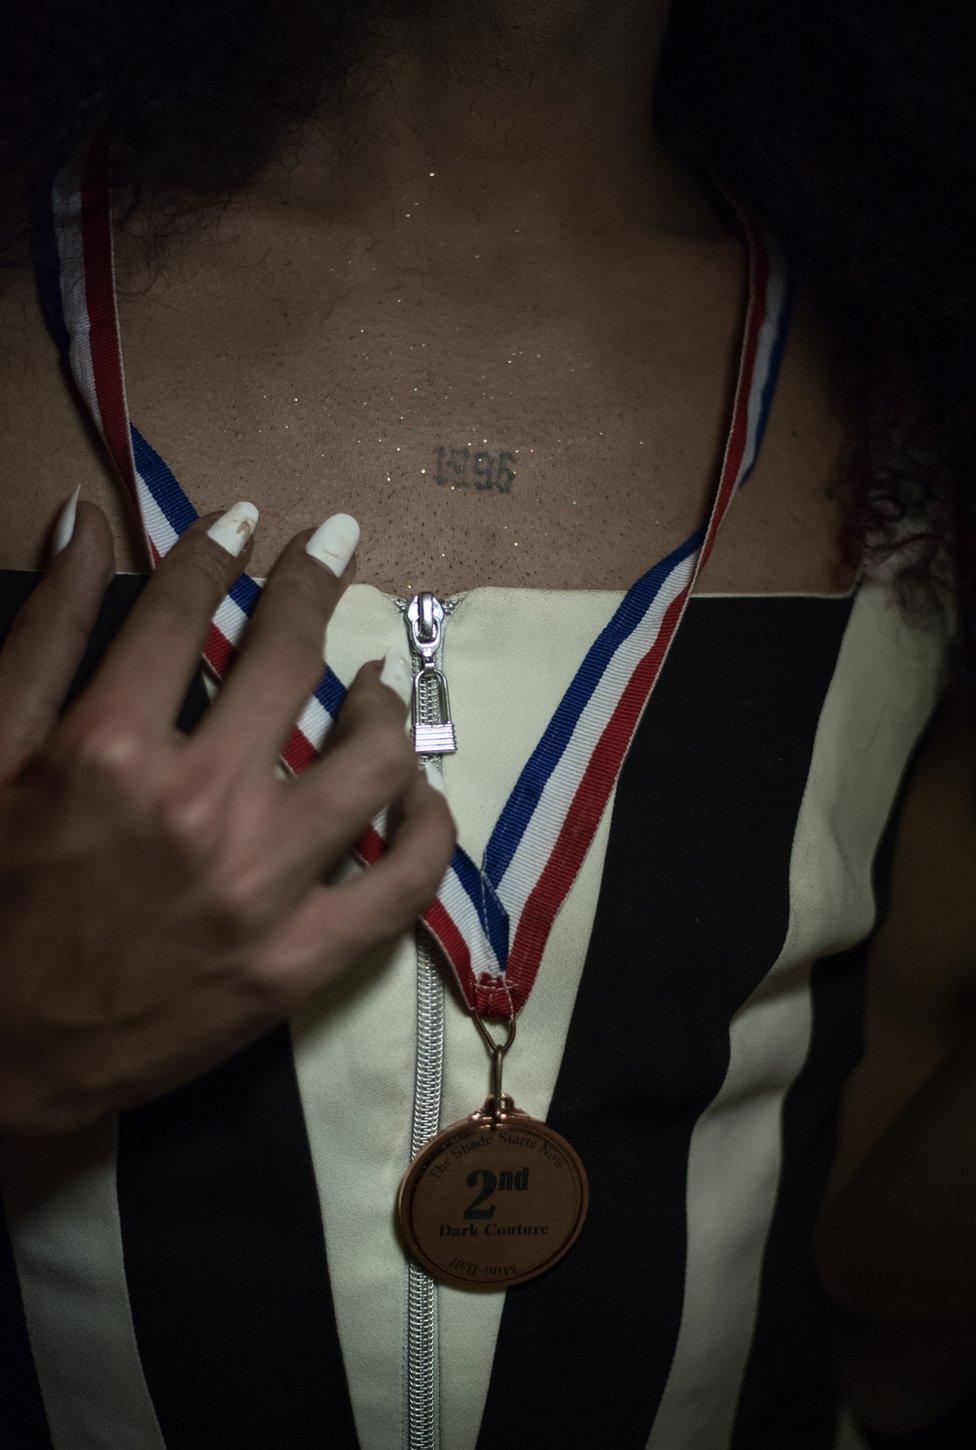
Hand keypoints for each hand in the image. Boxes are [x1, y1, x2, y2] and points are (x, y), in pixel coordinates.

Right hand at [0, 497, 454, 1152]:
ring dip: (382, 702)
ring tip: (371, 687)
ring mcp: (263, 888)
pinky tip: (418, 796)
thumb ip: (44, 638)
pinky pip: (406, 881)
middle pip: (291, 658)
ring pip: (374, 758)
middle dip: (317, 579)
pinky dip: (428, 827)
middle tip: (335, 542)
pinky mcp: (301, 962)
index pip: (187, 611)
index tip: (246, 521)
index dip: (219, 548)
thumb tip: (87, 524)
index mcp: (108, 751)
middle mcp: (199, 806)